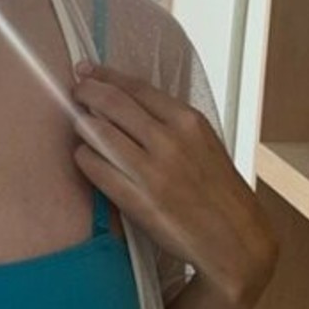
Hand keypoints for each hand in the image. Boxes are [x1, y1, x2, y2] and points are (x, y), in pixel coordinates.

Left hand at [70, 62, 278, 307]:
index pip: (136, 88)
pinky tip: (86, 155)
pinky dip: (85, 157)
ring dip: (82, 125)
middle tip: (75, 91)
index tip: (88, 70)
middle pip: (112, 104)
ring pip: (98, 132)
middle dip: (86, 92)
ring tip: (79, 124)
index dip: (105, 76)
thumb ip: (170, 123)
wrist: (233, 238)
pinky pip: (95, 168)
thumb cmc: (219, 191)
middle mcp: (168, 141)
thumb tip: (128, 104)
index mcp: (188, 122)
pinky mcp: (135, 199)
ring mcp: (150, 171)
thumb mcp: (205, 143)